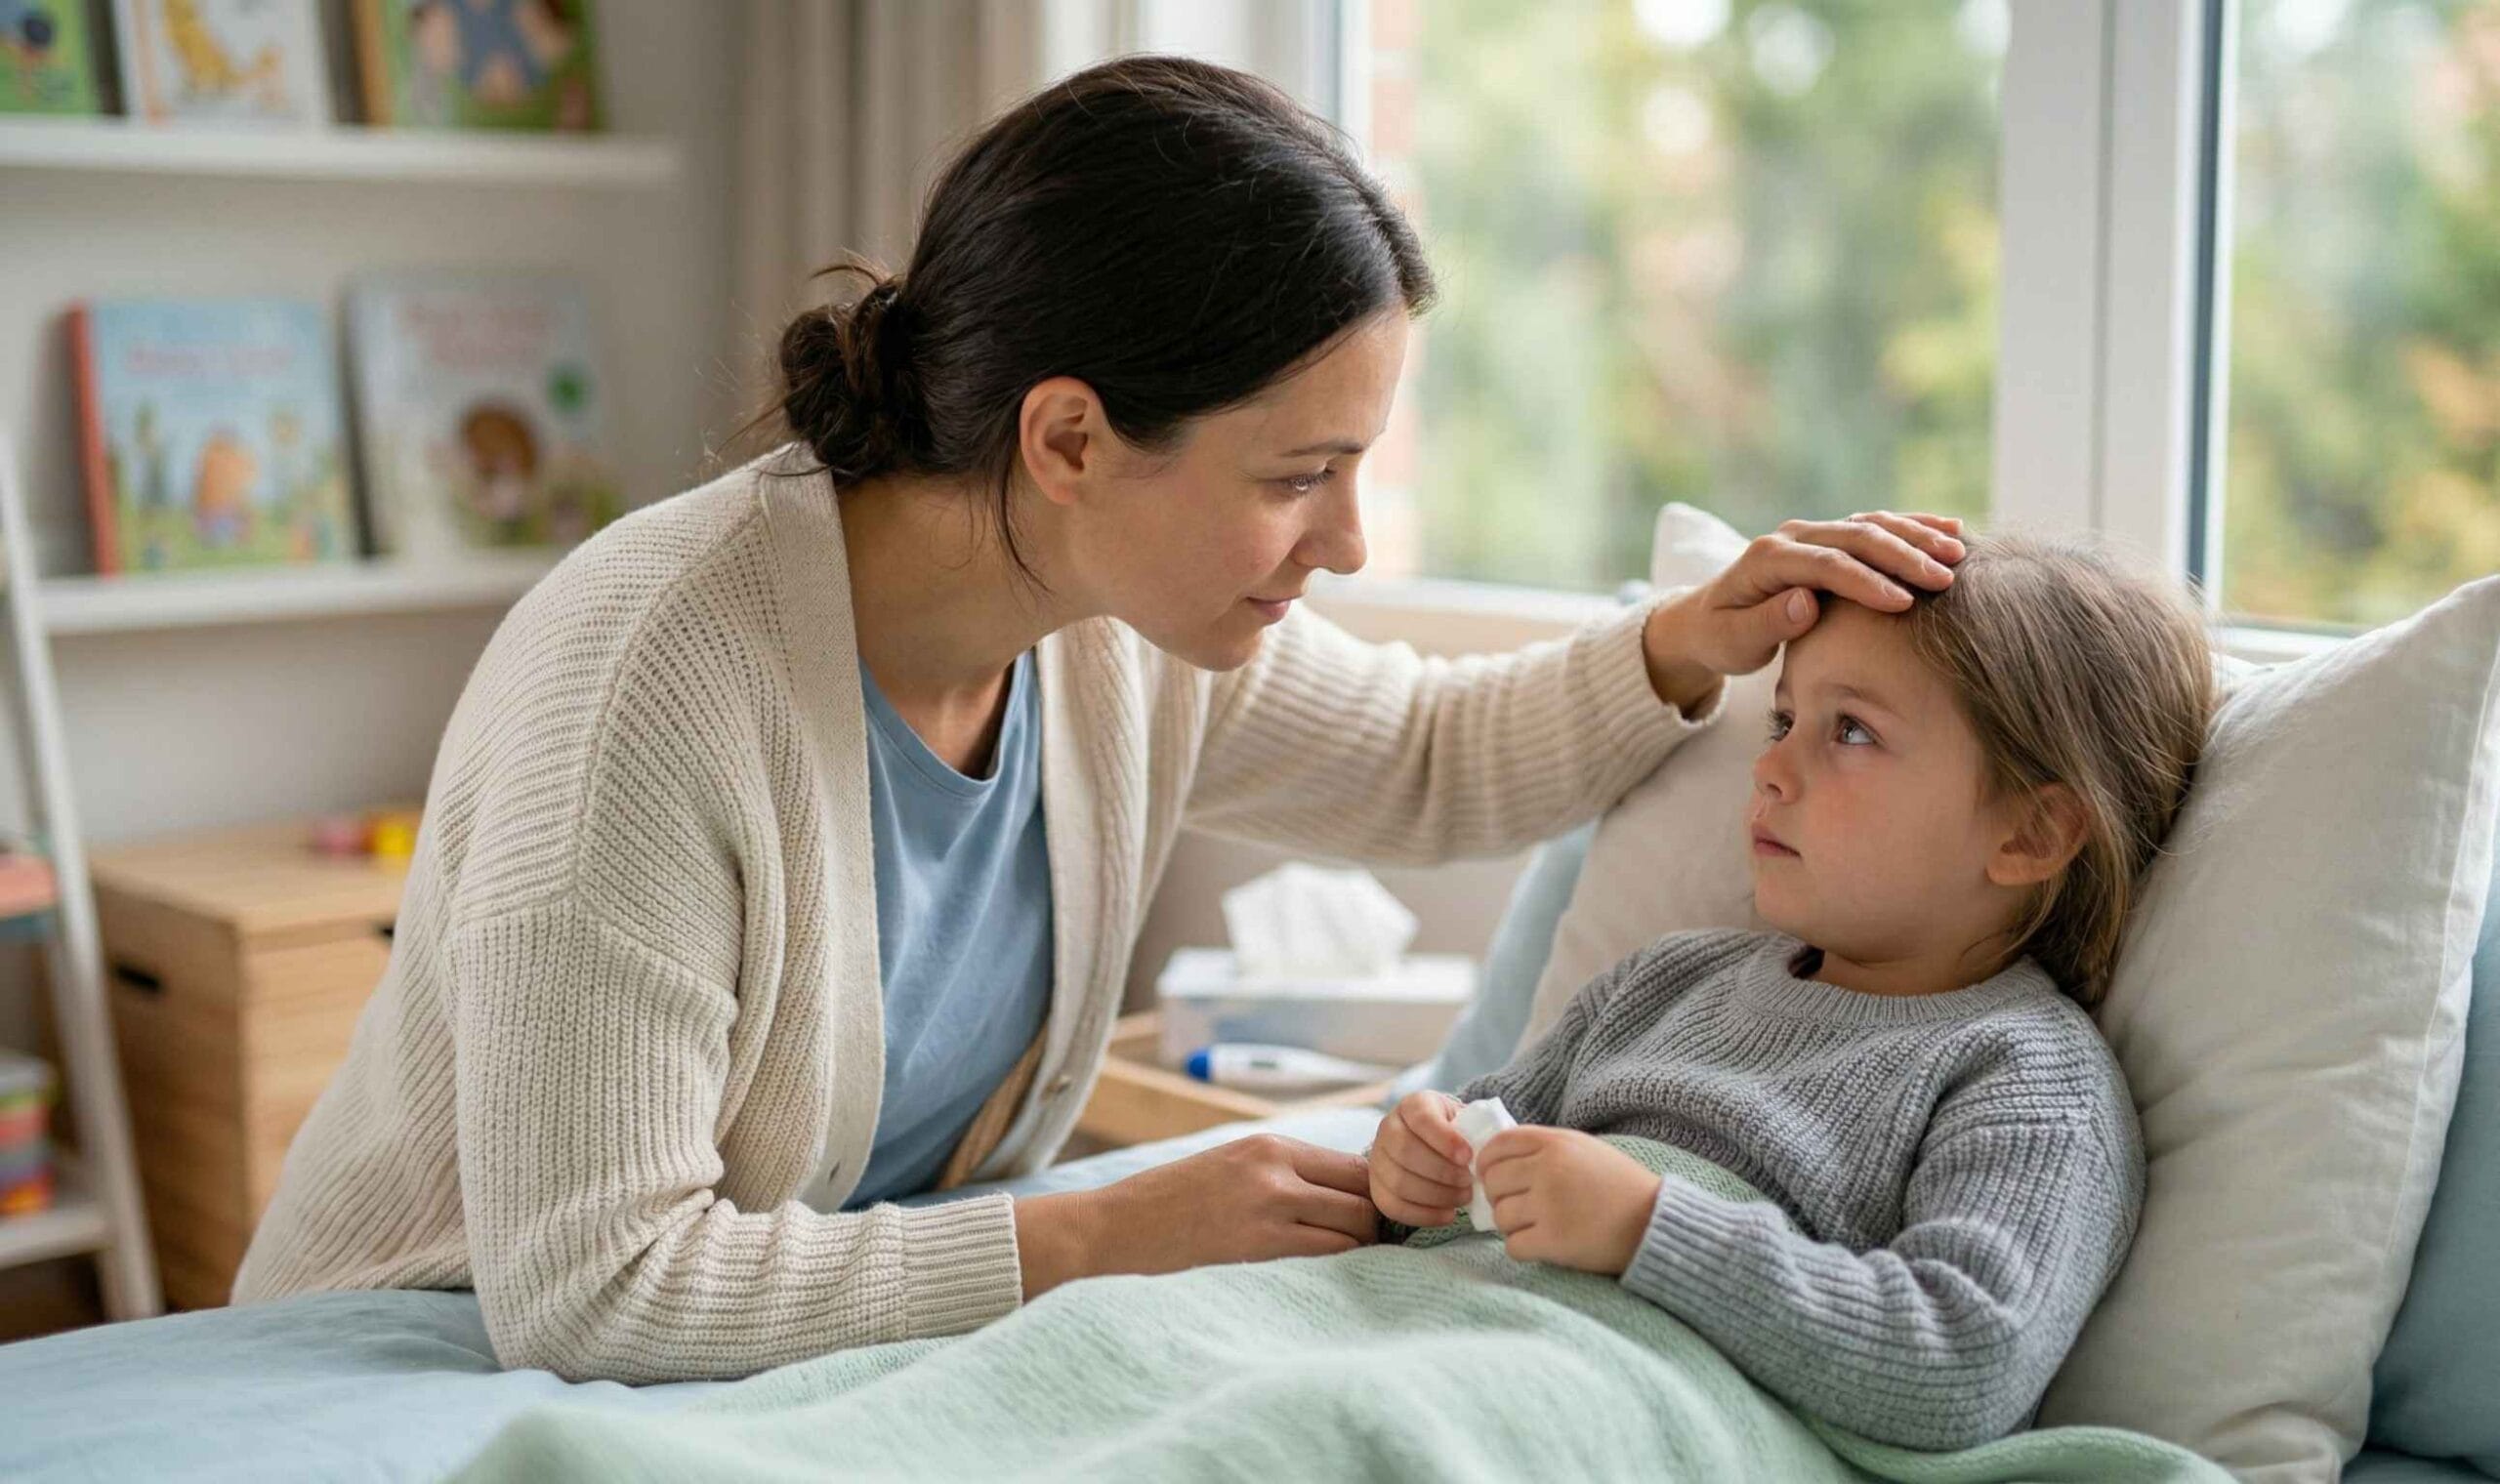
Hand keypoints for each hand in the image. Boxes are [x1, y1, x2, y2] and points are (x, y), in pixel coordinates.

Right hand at [1013, 1133, 1375, 1299]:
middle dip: (1376, 1220)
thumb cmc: (1171, 1201)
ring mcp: (1270, 1209)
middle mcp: (1276, 1170)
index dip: (1375, 1191)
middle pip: (1365, 1194)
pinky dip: (1339, 1263)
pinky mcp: (1259, 1248)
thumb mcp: (1231, 1164)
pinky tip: (1329, 1273)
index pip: (1355, 1164)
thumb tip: (1345, 1188)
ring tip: (1351, 1259)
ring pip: (1354, 1227)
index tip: (1376, 1213)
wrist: (1116, 1227)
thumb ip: (1283, 1171)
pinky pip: (1327, 1255)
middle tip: (1372, 1242)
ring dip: (1362, 1246)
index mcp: (1270, 1146)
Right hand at [1367, 1090, 1474, 1227]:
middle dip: (1442, 1172)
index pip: (1421, 1118)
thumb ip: (1475, 1130)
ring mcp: (1378, 1159)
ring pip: (1398, 1182)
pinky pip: (1393, 1206)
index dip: (1444, 1139)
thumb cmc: (1456, 1134)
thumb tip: (1486, 1151)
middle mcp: (1388, 1128)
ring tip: (1463, 1197)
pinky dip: (1424, 1215)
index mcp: (1412, 1105)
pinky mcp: (1376, 1187)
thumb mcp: (1465, 1121)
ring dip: (1436, 1195)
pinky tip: (1448, 1214)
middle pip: (1405, 1151)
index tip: (1468, 1157)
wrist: (1434, 1147)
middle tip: (1469, 1181)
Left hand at [1476, 1125, 1663, 1276]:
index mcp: (1555, 1143)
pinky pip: (1513, 1245)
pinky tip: (1543, 1245)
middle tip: (1519, 1208)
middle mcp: (1548, 1169)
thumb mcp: (1584, 1149)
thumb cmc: (1620, 1185)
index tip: (1489, 1176)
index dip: (1486, 1163)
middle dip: (1500, 1198)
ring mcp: (1549, 1205)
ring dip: (1513, 1225)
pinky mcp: (1553, 1240)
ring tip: (1537, 1227)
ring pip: (1500, 1216)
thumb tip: (1497, 1160)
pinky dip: (1523, 1248)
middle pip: (1493, 1182)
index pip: (1497, 1145)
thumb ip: (1544, 1149)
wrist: (1654, 1222)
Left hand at [1641, 511, 1966, 705]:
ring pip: (1871, 524)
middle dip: (1903, 557)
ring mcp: (1813, 533)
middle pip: (1855, 537)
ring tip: (1959, 553)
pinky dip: (1913, 526)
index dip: (1865, 581)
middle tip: (1945, 579)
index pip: (1825, 565)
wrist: (1707, 618)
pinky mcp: (1830, 538)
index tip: (1904, 603)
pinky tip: (1950, 530)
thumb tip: (1806, 602)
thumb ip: (1767, 622)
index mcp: (1768, 559)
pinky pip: (1875, 526)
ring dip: (1916, 536)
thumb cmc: (1722, 636)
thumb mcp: (1734, 640)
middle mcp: (1793, 536)